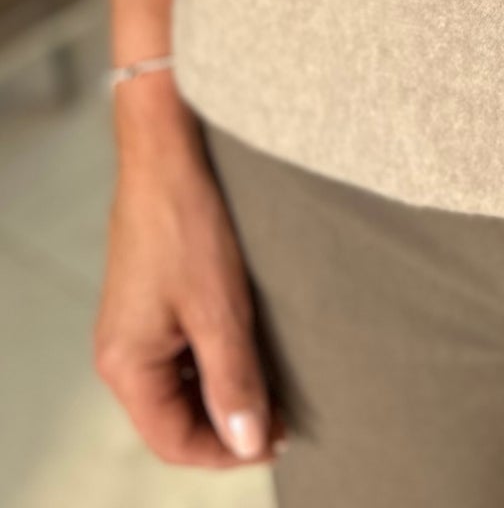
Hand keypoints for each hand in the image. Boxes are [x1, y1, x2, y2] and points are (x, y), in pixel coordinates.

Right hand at [94, 71, 285, 467]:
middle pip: (174, 417)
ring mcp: (134, 325)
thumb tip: (249, 444)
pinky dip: (214, 359)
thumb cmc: (188, 221)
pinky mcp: (150, 300)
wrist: (169, 150)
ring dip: (224, 390)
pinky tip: (250, 348)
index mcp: (126, 364)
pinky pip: (180, 351)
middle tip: (285, 417)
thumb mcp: (221, 308)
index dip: (227, 452)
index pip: (174, 440)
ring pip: (180, 384)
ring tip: (276, 385)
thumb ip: (235, 380)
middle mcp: (121, 352)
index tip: (278, 440)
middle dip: (228, 423)